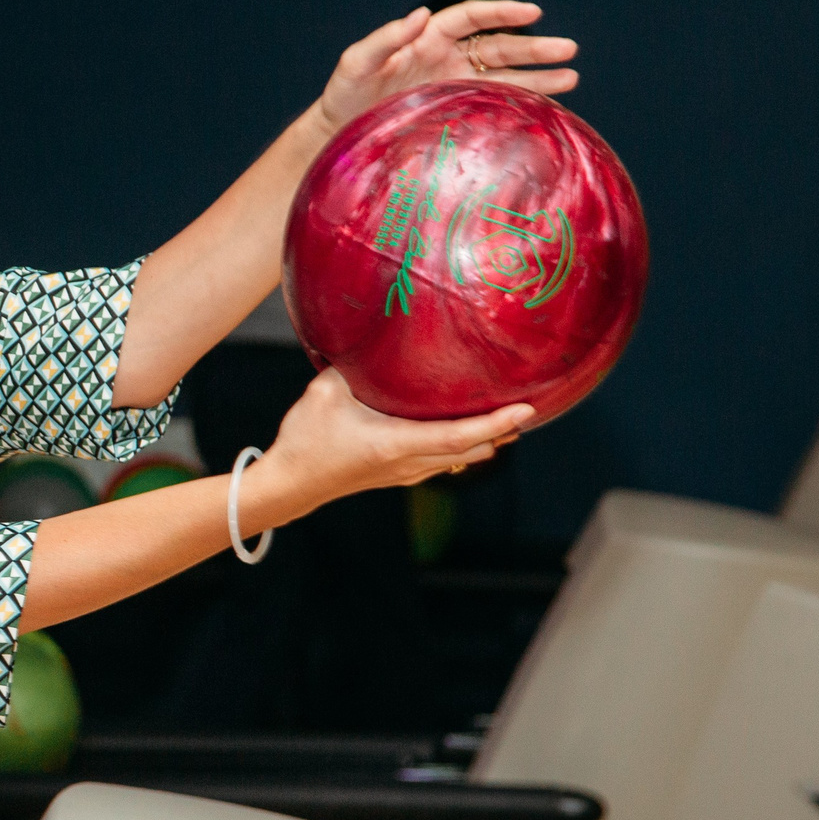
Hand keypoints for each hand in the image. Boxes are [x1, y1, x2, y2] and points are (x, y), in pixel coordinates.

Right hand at [257, 369, 533, 519]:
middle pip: (474, 450)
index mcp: (396, 444)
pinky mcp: (398, 476)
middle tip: (528, 404)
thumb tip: (375, 334)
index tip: (527, 408)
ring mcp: (406, 473)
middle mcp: (409, 463)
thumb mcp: (326, 391)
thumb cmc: (305, 439)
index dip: (496, 422)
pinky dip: (464, 444)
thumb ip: (355, 364)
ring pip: (462, 458)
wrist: (290, 485)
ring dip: (486, 438)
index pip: (459, 436)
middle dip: (503, 430)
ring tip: (506, 415)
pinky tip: (463, 428)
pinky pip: (444, 460)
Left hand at [315, 0, 578, 137]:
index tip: (532, 12)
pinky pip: (495, 106)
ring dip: (538, 77)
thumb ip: (385, 39)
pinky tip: (548, 110)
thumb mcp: (356, 65)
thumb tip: (420, 14)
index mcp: (427, 41)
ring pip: (505, 77)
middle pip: (499, 47)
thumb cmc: (344, 97)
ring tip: (572, 78)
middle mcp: (446, 61)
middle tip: (570, 50)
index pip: (472, 19)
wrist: (338, 137)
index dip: (502, 13)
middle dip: (534, 48)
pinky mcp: (456, 115)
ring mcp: (455, 88)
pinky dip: (520, 106)